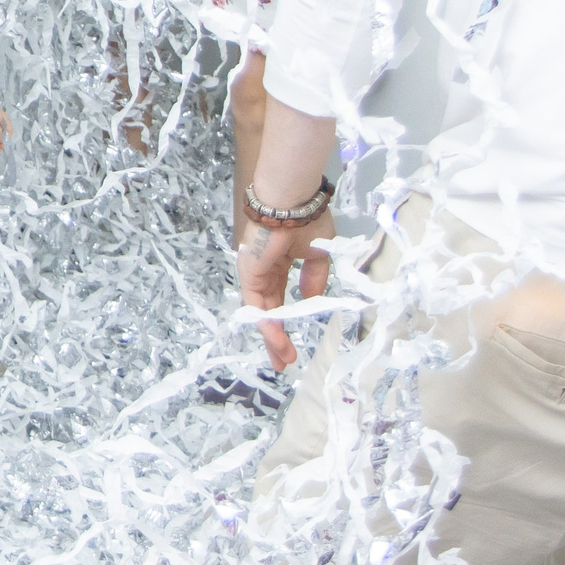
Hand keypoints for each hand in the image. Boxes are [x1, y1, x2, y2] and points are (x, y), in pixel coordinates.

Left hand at [235, 215, 329, 371]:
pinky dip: (267, 323)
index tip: (293, 344)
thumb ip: (313, 278)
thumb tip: (311, 299)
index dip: (286, 322)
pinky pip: (257, 304)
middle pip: (268, 312)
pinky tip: (277, 340)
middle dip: (275, 339)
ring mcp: (254, 273)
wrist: (293, 201)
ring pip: (262, 313)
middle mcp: (263, 271)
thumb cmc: (306, 219)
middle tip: (283, 362)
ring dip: (272, 338)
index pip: (280, 300)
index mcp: (278, 264)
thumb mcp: (317, 255)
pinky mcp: (248, 273)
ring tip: (284, 359)